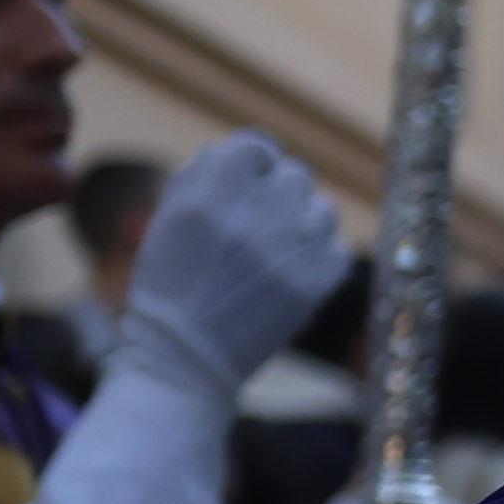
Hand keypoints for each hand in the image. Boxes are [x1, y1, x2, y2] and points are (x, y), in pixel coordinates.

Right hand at [117, 134, 349, 408]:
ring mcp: (290, 250)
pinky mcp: (317, 282)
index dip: (252, 164)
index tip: (245, 184)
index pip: (256, 145)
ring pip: (322, 208)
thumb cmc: (171, 283)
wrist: (185, 357)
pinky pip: (335, 246)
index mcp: (209, 197)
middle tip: (255, 225)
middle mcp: (253, 217)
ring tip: (271, 252)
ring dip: (301, 223)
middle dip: (277, 194)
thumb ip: (207, 172)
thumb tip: (254, 150)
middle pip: (295, 174)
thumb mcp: (168, 217)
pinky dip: (317, 256)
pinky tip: (288, 273)